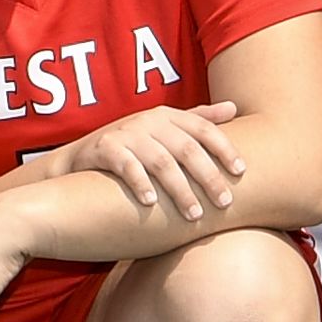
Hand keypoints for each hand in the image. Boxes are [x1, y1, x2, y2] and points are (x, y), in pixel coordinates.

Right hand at [48, 104, 246, 226]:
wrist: (80, 158)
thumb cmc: (131, 147)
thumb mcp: (163, 129)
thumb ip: (197, 119)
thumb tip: (234, 107)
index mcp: (167, 116)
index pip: (203, 128)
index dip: (224, 148)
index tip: (241, 171)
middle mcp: (149, 121)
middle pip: (186, 148)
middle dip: (208, 177)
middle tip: (225, 203)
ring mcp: (126, 134)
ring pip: (161, 161)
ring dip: (180, 189)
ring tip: (194, 214)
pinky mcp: (105, 148)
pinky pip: (126, 165)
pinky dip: (140, 183)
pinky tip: (150, 203)